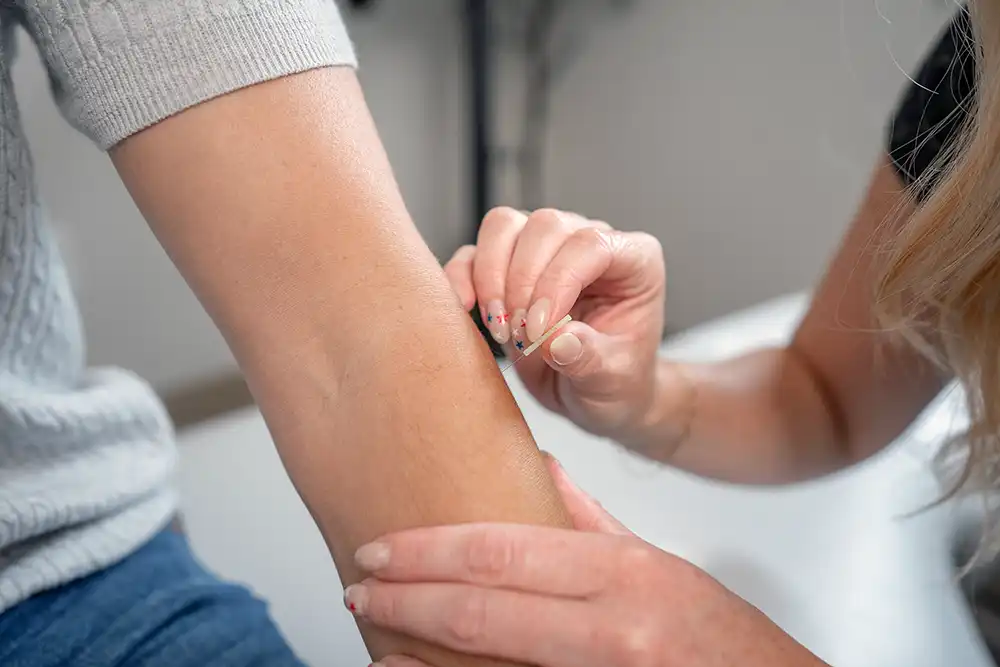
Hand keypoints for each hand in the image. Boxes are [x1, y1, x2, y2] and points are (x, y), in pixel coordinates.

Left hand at [345, 456, 825, 666]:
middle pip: (480, 607)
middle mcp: (613, 625)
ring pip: (487, 660)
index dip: (427, 550)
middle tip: (355, 581)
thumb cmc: (720, 640)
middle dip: (404, 595)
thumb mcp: (657, 566)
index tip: (379, 547)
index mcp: (622, 573)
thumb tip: (538, 466)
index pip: (501, 552)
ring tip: (374, 630)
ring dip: (418, 650)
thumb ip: (590, 520)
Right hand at [444, 208, 664, 440]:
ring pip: (504, 227)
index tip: (541, 331)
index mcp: (632, 260)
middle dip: (522, 282)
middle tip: (523, 337)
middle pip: (544, 226)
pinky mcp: (508, 265)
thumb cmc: (616, 381)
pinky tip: (466, 308)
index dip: (558, 283)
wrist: (595, 396)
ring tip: (501, 328)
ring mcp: (546, 249)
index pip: (589, 245)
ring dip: (491, 277)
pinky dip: (461, 276)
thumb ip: (589, 359)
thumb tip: (557, 340)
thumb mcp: (613, 380)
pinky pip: (475, 251)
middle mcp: (588, 243)